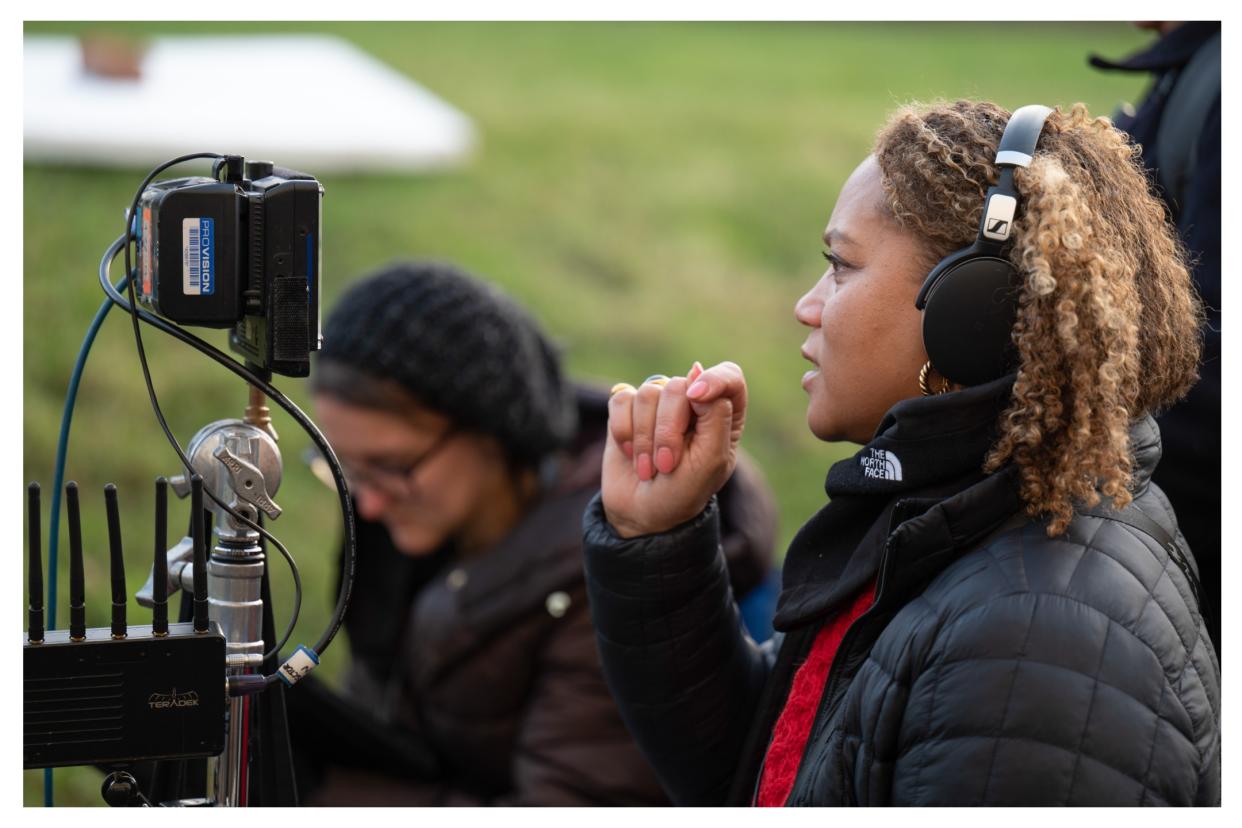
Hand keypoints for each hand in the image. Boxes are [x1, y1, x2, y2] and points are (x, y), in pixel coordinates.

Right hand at [602, 361, 746, 537]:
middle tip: (667, 464)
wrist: (643, 514)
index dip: (713, 379)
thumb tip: (696, 374)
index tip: (696, 397)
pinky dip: (623, 431)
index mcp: (723, 414)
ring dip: (645, 439)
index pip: (728, 376)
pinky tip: (630, 453)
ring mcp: (658, 404)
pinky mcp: (627, 409)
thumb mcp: (711, 462)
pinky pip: (621, 399)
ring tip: (649, 468)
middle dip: (668, 430)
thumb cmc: (684, 491)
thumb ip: (716, 417)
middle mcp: (691, 403)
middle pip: (678, 387)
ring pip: (648, 394)